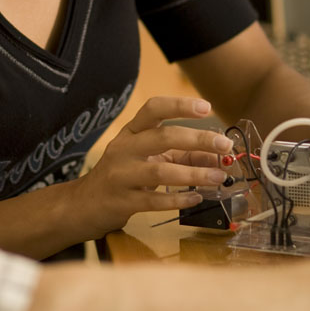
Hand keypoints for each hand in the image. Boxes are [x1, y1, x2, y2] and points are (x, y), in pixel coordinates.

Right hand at [74, 96, 232, 235]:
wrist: (84, 204)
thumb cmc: (123, 174)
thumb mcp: (147, 156)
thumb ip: (181, 154)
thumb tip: (217, 156)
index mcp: (131, 131)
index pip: (154, 108)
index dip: (180, 105)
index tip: (206, 107)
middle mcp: (124, 148)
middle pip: (163, 137)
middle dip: (198, 139)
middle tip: (225, 145)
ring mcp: (121, 175)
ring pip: (161, 171)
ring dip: (194, 174)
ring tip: (218, 177)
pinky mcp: (122, 202)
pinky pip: (154, 200)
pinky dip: (178, 199)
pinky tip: (196, 198)